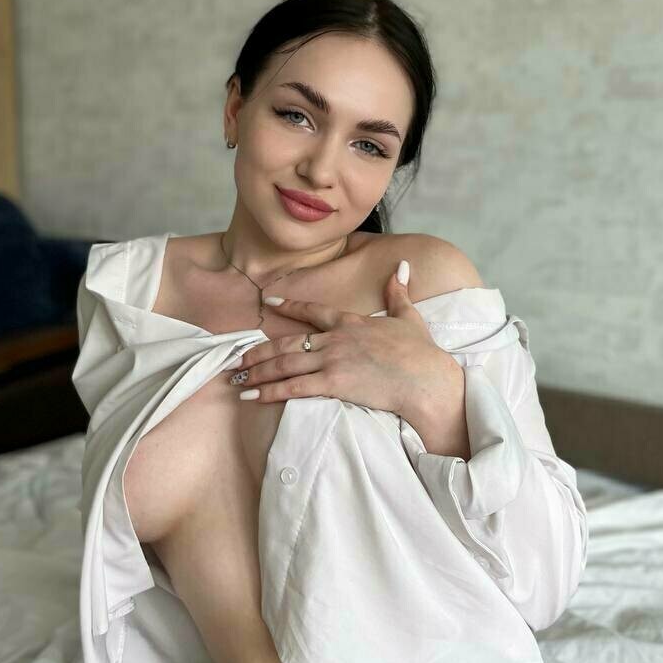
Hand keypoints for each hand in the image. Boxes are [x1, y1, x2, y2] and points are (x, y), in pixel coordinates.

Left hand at [229, 262, 453, 414]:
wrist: (425, 379)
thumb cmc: (420, 352)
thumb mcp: (409, 316)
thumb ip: (399, 291)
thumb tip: (403, 265)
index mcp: (351, 322)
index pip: (314, 311)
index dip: (290, 306)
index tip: (269, 301)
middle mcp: (335, 338)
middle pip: (288, 342)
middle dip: (260, 351)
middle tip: (237, 358)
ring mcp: (332, 360)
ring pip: (285, 364)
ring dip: (257, 372)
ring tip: (237, 378)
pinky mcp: (333, 383)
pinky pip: (294, 387)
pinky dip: (270, 392)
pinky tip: (251, 397)